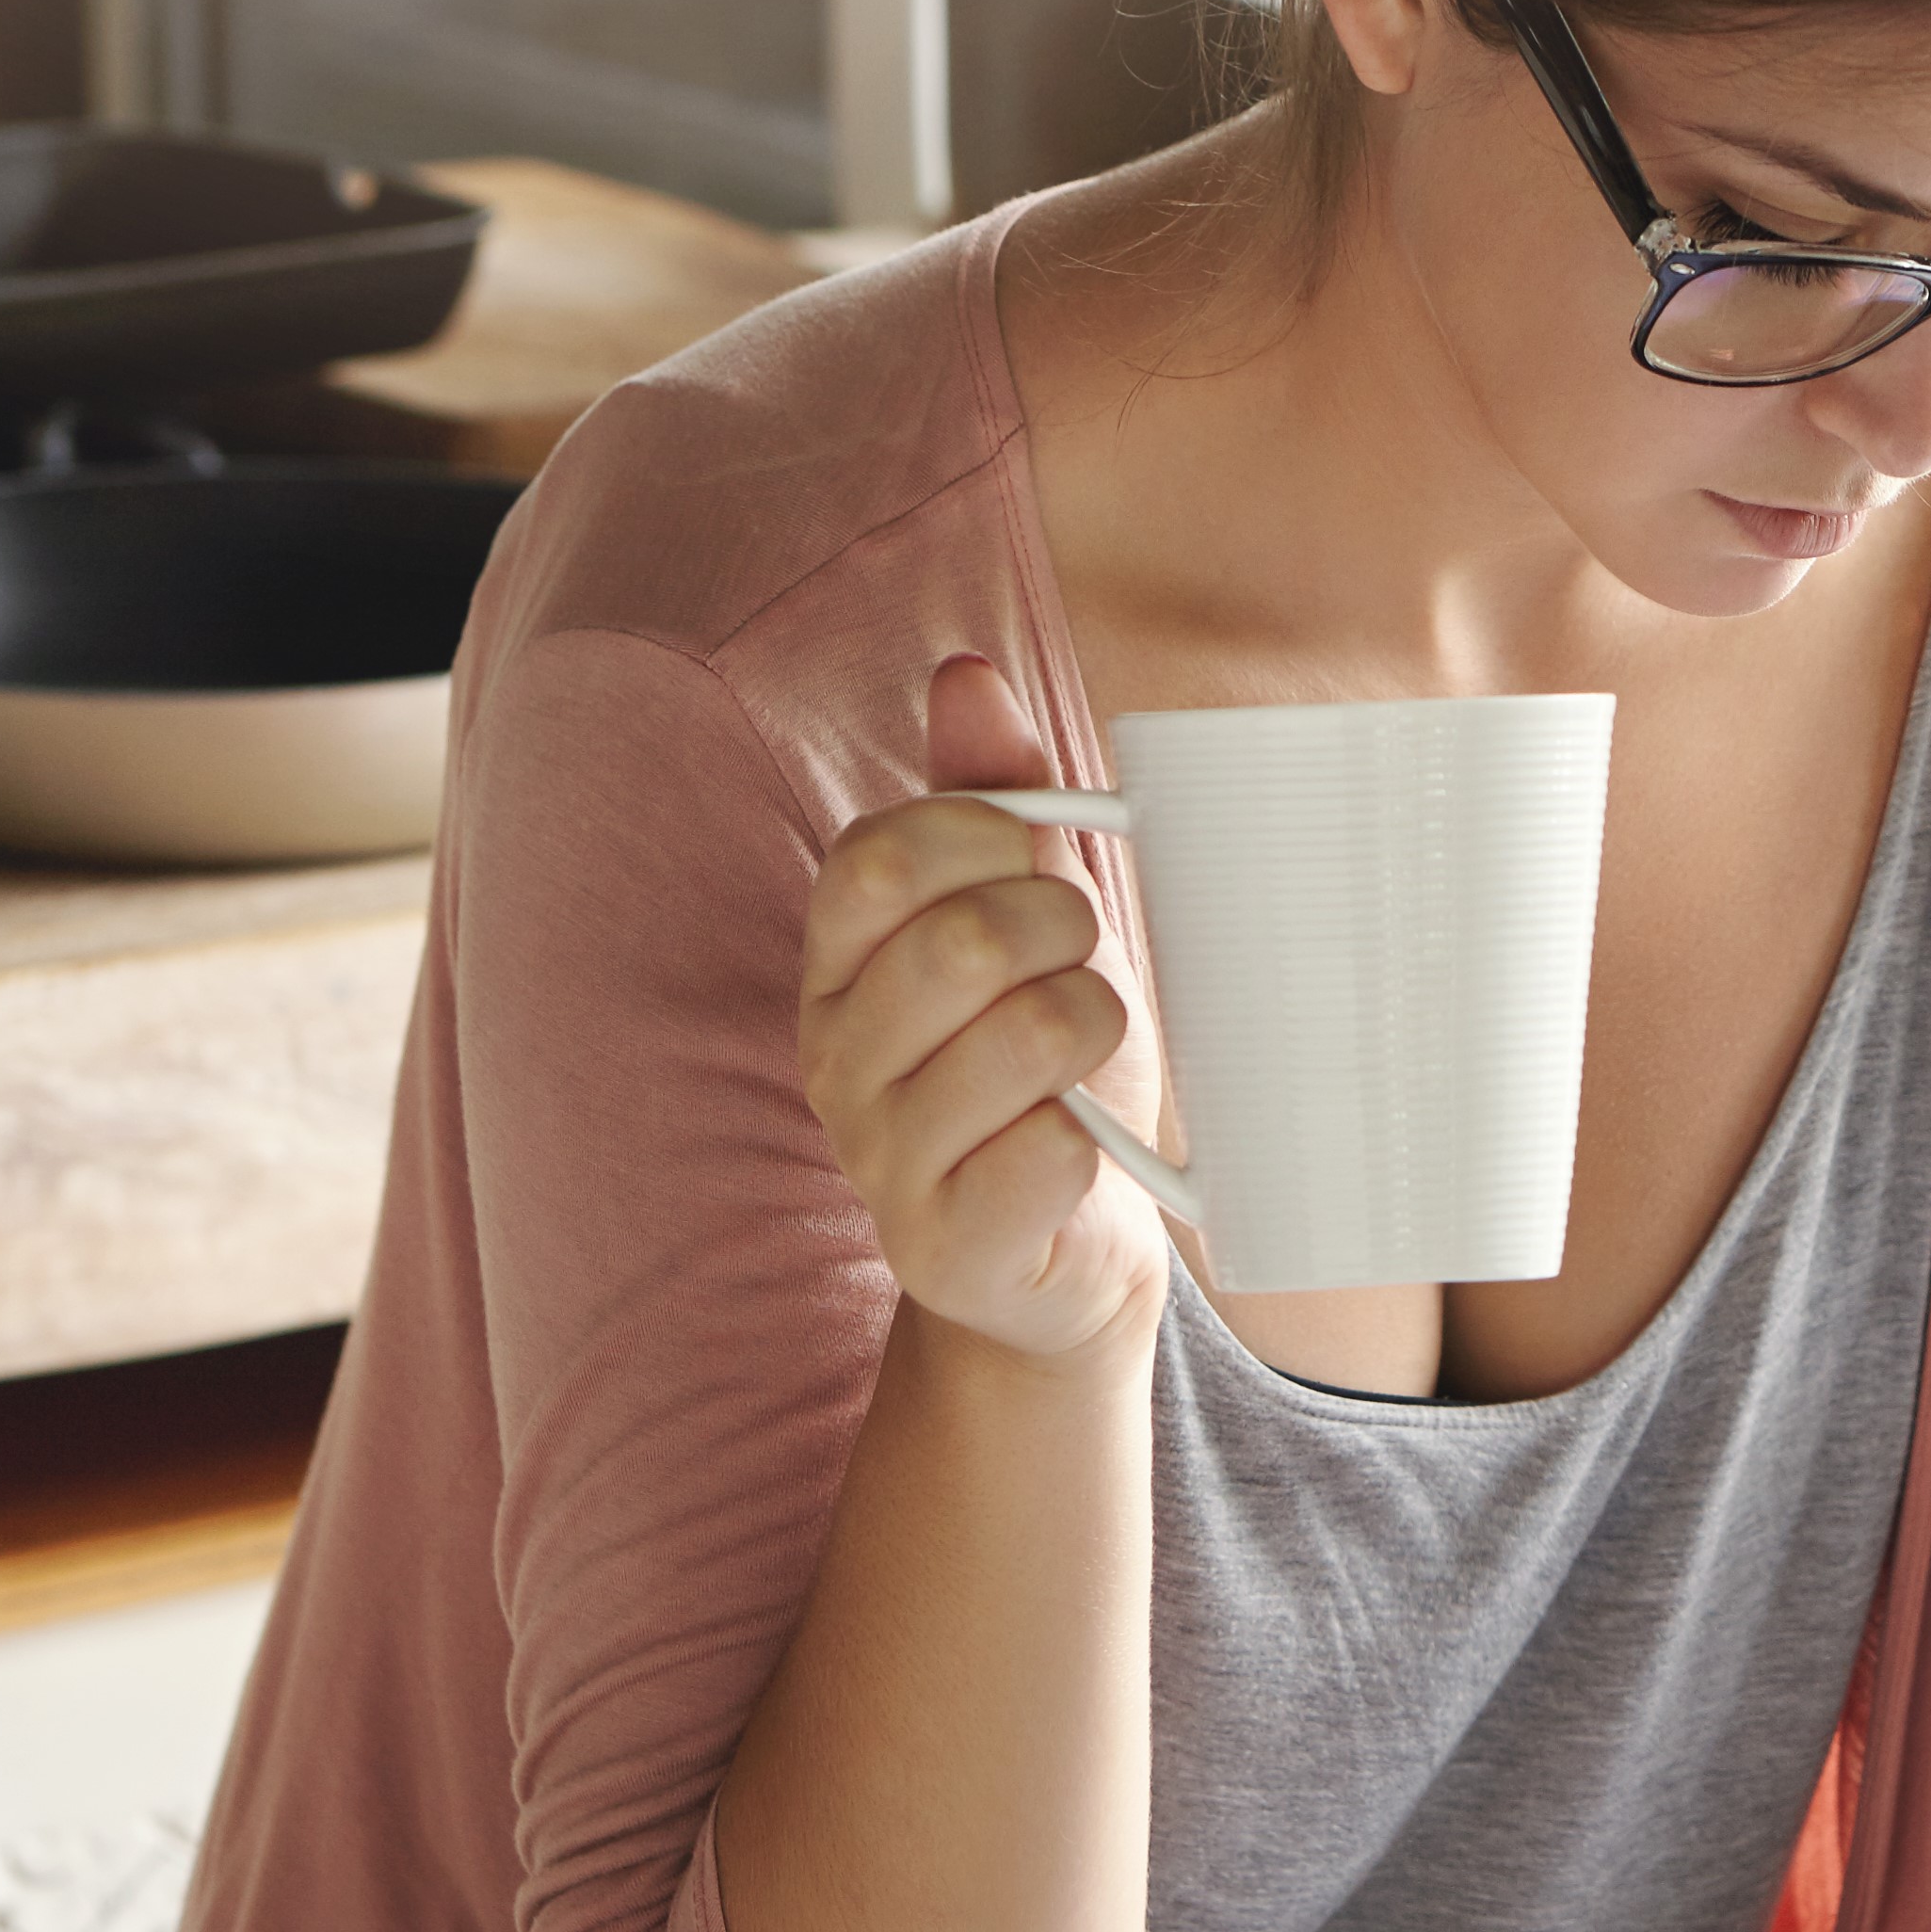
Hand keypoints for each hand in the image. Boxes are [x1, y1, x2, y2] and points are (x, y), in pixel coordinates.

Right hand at [798, 657, 1165, 1360]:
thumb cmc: (1048, 1074)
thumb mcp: (1027, 924)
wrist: (1064, 1257)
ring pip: (1023, 1038)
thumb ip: (994, 802)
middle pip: (961, 941)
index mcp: (840, 965)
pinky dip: (1094, 1140)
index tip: (1042, 869)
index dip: (989, 842)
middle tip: (1087, 966)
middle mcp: (835, 1057)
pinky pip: (1048, 1153)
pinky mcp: (946, 1246)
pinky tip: (1082, 1154)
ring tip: (1092, 1057)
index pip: (882, 857)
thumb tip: (966, 674)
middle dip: (1063, 933)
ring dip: (1095, 1028)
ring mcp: (880, 1159)